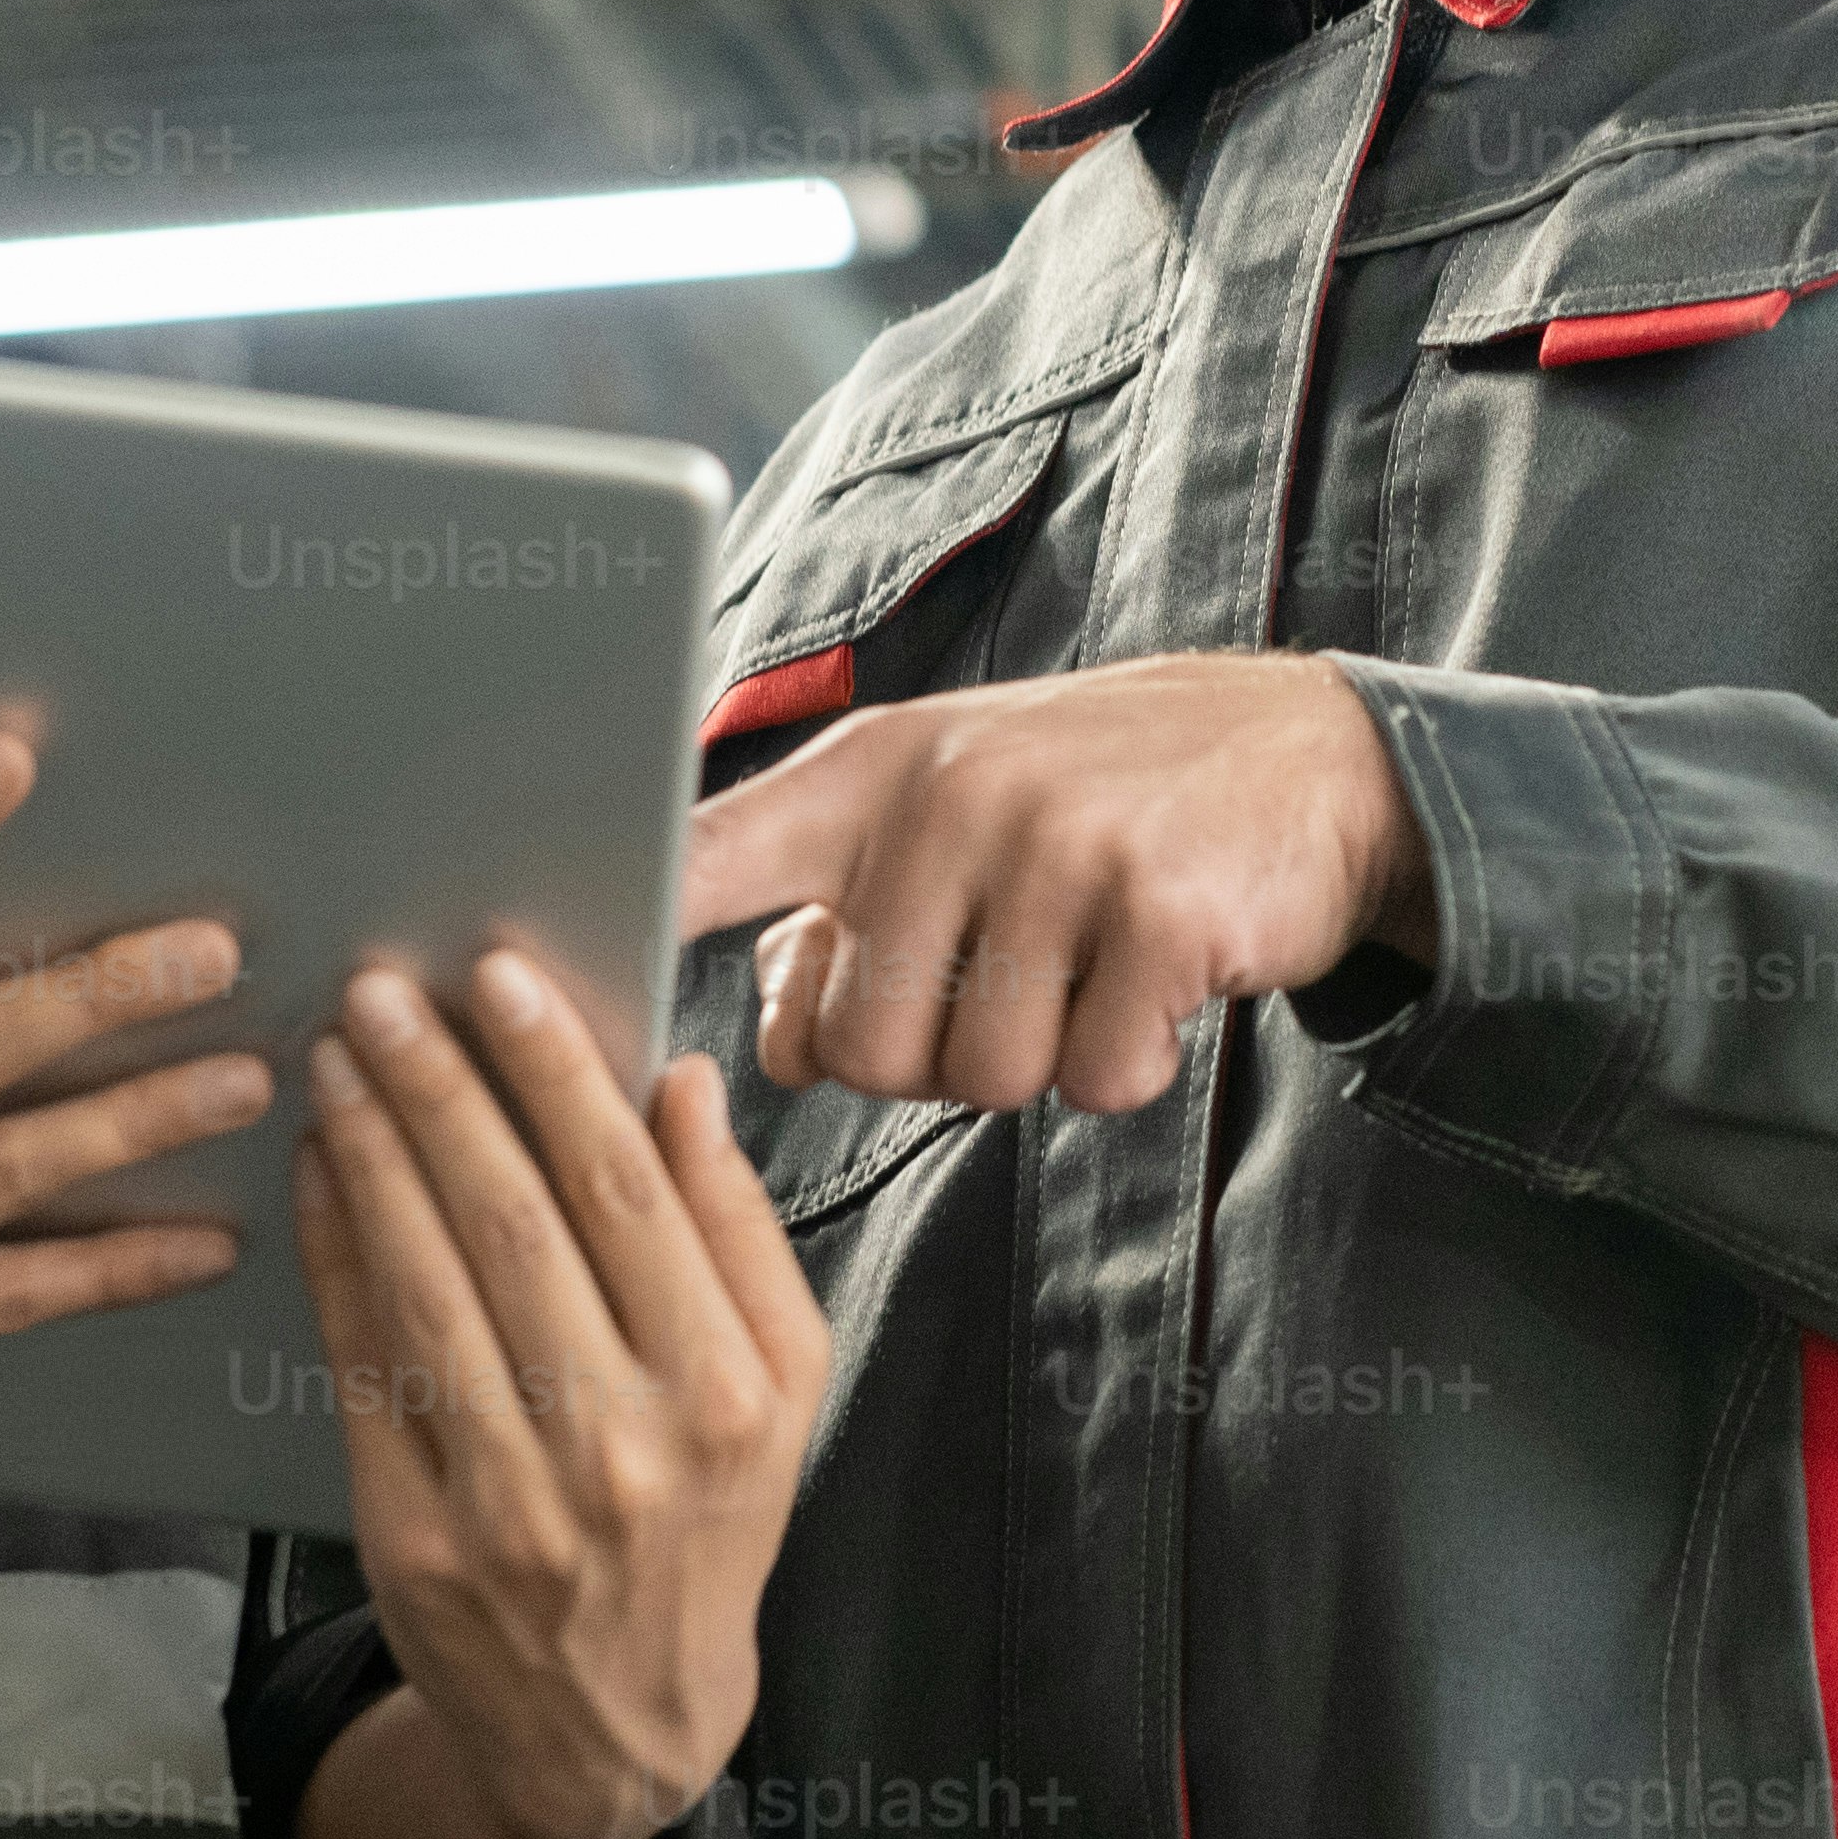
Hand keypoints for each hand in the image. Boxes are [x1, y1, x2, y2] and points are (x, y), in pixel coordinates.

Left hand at [281, 941, 830, 1838]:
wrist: (615, 1726)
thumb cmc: (706, 1524)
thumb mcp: (783, 1390)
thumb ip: (738, 1233)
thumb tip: (681, 1085)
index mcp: (729, 1390)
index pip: (629, 1194)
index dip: (555, 1075)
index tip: (499, 978)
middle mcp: (625, 1442)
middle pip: (514, 1223)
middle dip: (440, 1088)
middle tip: (382, 988)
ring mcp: (512, 1498)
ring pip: (425, 1284)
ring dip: (372, 1152)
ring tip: (338, 1054)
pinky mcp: (415, 1537)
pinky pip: (364, 1366)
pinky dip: (335, 1255)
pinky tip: (318, 1170)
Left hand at [670, 653, 1432, 1114]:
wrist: (1313, 758)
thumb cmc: (1103, 806)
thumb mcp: (956, 815)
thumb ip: (842, 913)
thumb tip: (766, 1042)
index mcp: (873, 773)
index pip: (713, 852)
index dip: (624, 917)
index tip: (523, 967)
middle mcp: (952, 798)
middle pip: (860, 1046)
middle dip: (928, 1054)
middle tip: (1006, 981)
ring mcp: (1059, 850)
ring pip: (978, 1076)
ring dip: (1038, 1060)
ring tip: (1086, 966)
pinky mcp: (1162, 914)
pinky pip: (1093, 1080)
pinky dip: (1128, 1065)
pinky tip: (1157, 983)